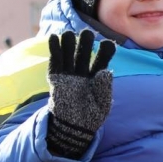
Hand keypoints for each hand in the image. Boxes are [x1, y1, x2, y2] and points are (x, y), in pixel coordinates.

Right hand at [46, 29, 115, 158]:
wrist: (73, 127)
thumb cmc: (91, 117)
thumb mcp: (102, 105)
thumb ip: (104, 88)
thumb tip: (106, 71)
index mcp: (97, 78)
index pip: (102, 61)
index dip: (105, 52)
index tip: (108, 43)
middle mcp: (83, 73)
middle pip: (85, 54)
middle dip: (86, 43)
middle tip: (87, 33)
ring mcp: (69, 74)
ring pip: (70, 55)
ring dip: (69, 43)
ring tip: (70, 34)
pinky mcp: (56, 78)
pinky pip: (55, 61)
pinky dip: (54, 49)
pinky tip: (54, 38)